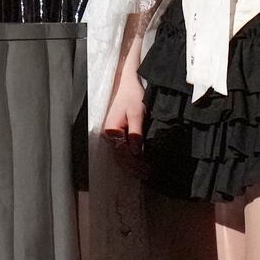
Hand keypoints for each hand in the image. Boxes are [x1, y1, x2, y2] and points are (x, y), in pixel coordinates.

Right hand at [102, 47, 147, 176]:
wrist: (128, 85)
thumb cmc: (132, 96)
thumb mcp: (136, 113)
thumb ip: (135, 133)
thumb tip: (136, 151)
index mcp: (111, 130)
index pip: (123, 152)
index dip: (136, 163)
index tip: (148, 168)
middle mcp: (109, 134)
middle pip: (121, 157)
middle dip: (135, 167)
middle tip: (149, 174)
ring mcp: (112, 135)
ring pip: (121, 156)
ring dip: (132, 166)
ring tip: (146, 173)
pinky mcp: (117, 134)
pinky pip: (122, 150)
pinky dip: (130, 159)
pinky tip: (139, 164)